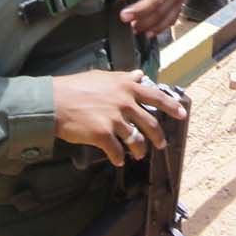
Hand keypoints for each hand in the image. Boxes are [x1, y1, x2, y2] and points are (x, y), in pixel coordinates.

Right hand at [52, 69, 185, 166]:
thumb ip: (123, 78)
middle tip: (161, 144)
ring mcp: (114, 119)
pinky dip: (118, 158)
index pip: (156, 96)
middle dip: (158, 137)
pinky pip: (117, 151)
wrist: (53, 102)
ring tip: (137, 155)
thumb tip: (139, 75)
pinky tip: (118, 160)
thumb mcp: (102, 76)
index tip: (182, 114)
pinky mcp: (103, 135)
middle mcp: (124, 102)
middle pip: (150, 123)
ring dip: (139, 150)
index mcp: (125, 87)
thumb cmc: (74, 87)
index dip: (171, 106)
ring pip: (136, 140)